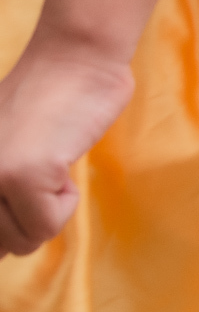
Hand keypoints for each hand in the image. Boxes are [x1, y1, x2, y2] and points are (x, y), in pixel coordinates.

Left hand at [0, 47, 134, 257]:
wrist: (77, 59)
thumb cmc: (48, 103)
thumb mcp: (4, 153)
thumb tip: (2, 252)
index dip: (7, 234)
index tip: (28, 192)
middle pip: (1, 244)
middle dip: (29, 220)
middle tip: (39, 173)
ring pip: (22, 240)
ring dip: (48, 211)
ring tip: (48, 163)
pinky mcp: (23, 175)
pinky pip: (48, 225)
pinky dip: (67, 201)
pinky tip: (62, 160)